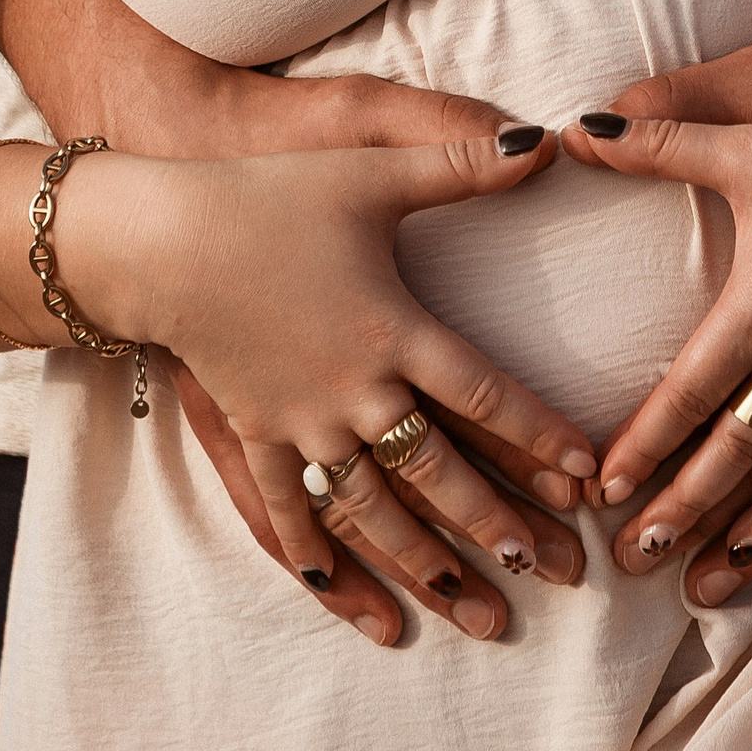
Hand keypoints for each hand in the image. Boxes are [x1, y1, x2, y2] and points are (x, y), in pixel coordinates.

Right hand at [42, 129, 597, 645]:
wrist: (164, 236)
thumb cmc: (272, 194)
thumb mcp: (372, 169)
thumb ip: (462, 162)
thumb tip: (546, 141)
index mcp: (393, 329)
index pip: (484, 394)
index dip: (539, 433)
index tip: (587, 473)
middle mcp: (354, 390)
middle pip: (439, 471)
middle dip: (501, 523)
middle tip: (558, 571)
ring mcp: (300, 422)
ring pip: (375, 511)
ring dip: (428, 563)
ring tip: (479, 608)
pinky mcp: (252, 432)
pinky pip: (287, 511)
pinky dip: (316, 556)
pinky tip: (343, 596)